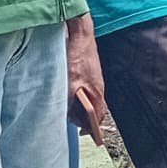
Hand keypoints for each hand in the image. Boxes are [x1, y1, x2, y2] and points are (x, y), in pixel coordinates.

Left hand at [65, 15, 104, 145]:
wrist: (81, 33)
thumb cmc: (78, 56)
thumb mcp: (70, 81)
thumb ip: (70, 100)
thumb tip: (67, 113)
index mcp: (97, 92)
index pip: (98, 117)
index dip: (92, 127)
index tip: (85, 133)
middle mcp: (98, 87)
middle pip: (94, 108)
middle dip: (85, 117)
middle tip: (73, 122)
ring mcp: (93, 79)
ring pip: (88, 98)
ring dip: (80, 106)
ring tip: (68, 110)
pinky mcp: (88, 72)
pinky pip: (85, 89)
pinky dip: (78, 95)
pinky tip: (67, 94)